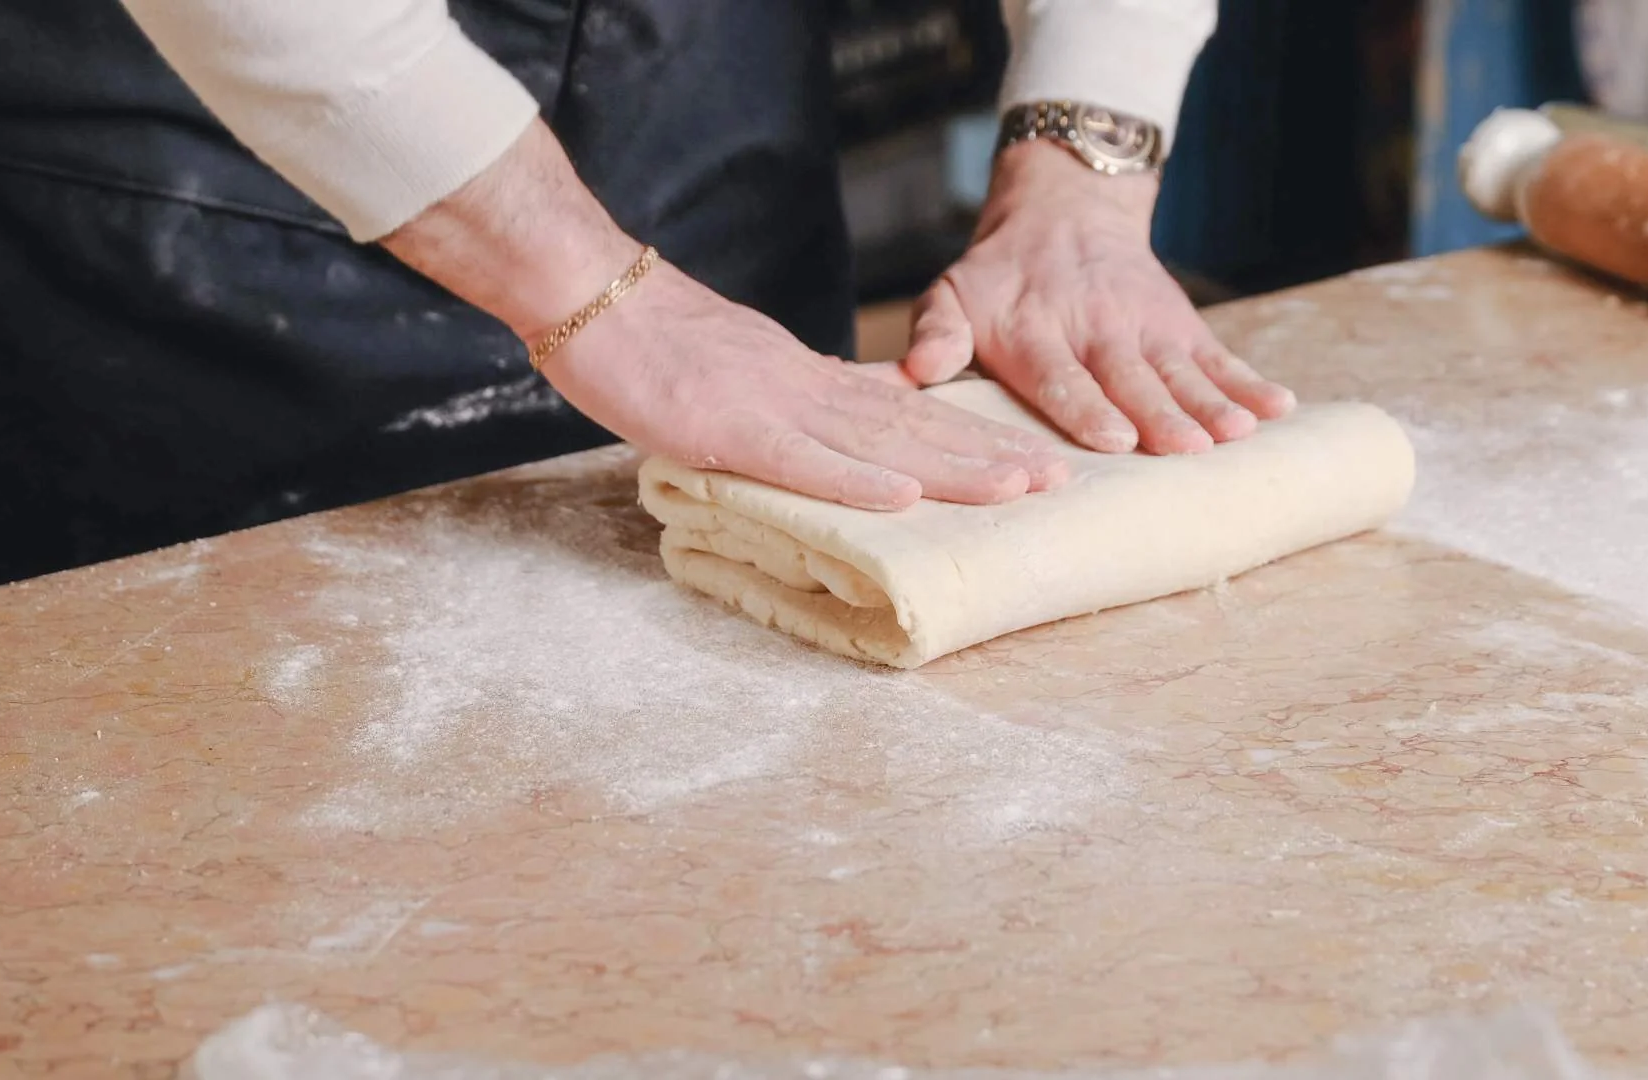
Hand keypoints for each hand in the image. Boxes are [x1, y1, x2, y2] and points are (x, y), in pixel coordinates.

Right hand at [550, 261, 1068, 509]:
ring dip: (951, 468)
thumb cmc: (651, 339)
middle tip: (1057, 479)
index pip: (906, 410)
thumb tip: (843, 430)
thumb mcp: (741, 369)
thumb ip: (793, 400)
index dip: (969, 436)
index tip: (1024, 458)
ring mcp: (772, 408)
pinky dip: (855, 480)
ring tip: (1017, 488)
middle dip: (988, 455)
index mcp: (808, 378)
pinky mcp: (730, 429)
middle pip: (914, 426)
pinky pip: (801, 460)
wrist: (590, 294)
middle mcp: (807, 389)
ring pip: (879, 442)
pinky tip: (905, 497)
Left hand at [903, 140, 1295, 454]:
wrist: (1063, 209)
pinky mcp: (1180, 324)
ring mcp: (1144, 326)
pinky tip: (1280, 407)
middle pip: (1130, 377)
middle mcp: (1095, 328)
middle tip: (1186, 447)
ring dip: (1212, 403)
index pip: (1060, 375)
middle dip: (1160, 413)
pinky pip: (1218, 355)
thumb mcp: (951, 293)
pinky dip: (1249, 380)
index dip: (1086, 407)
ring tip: (1242, 432)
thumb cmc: (998, 277)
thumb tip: (915, 369)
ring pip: (1181, 369)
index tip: (1113, 438)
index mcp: (1035, 332)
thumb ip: (934, 334)